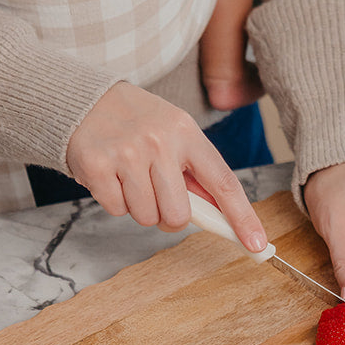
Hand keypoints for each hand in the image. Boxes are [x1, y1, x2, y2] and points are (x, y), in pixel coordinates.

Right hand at [66, 81, 267, 251]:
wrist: (86, 99)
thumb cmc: (140, 122)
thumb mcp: (176, 133)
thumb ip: (198, 173)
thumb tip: (223, 215)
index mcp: (188, 134)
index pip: (223, 183)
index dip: (242, 218)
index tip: (257, 245)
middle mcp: (160, 142)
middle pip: (178, 215)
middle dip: (169, 216)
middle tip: (157, 195)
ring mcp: (127, 153)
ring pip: (146, 217)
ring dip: (140, 207)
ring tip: (131, 177)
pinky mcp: (98, 165)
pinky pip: (116, 210)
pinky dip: (115, 201)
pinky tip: (112, 176)